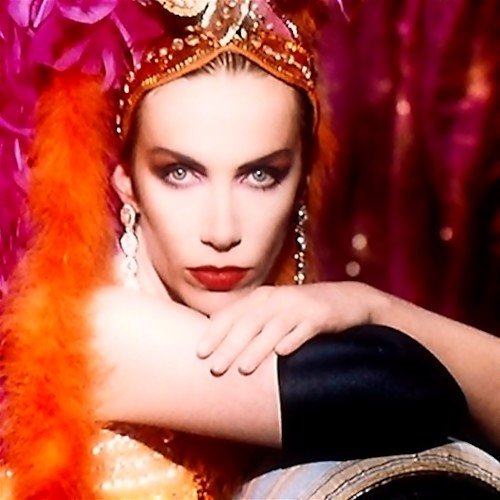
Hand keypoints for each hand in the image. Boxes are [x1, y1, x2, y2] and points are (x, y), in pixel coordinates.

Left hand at [197, 281, 380, 375]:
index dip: (214, 333)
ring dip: (257, 349)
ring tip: (243, 369)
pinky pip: (304, 330)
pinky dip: (293, 340)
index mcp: (261, 297)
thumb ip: (250, 322)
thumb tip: (220, 344)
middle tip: (215, 368)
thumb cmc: (301, 310)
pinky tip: (283, 354)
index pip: (231, 315)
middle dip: (230, 347)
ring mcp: (298, 307)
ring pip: (273, 329)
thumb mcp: (274, 310)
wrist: (346, 299)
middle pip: (248, 324)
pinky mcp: (320, 316)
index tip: (199, 353)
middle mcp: (276, 299)